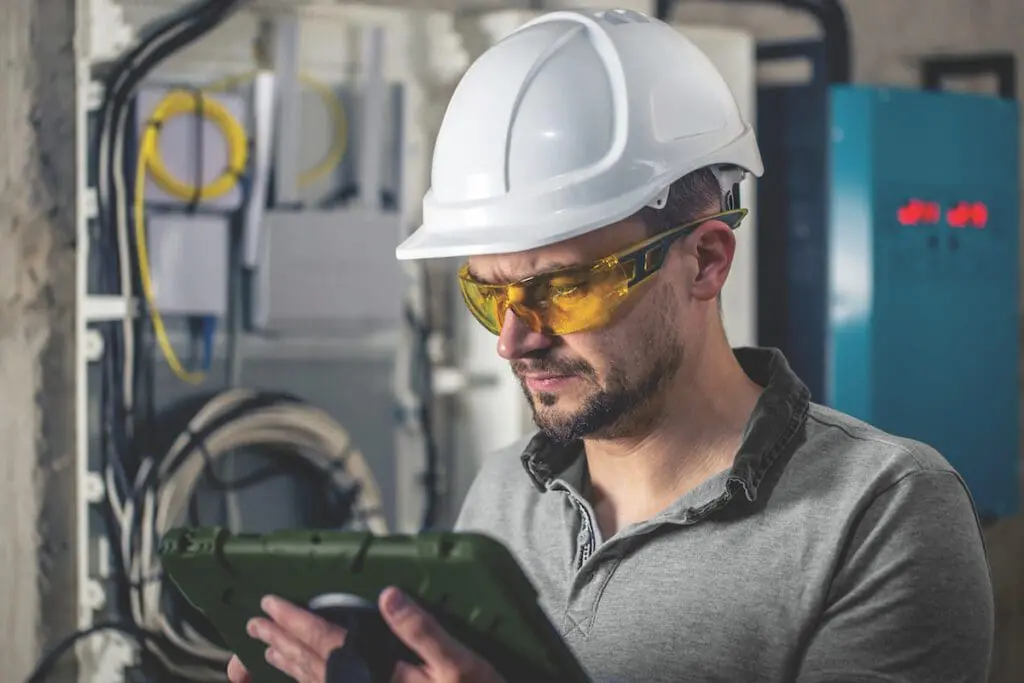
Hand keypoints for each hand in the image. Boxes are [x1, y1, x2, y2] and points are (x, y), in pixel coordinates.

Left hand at [226, 587, 505, 682]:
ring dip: (289, 665)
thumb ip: (421, 629)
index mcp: (378, 675)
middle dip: (283, 641)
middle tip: (255, 624)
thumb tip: (389, 596)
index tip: (270, 604)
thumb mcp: (458, 662)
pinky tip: (304, 677)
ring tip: (267, 649)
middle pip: (312, 665)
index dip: (297, 621)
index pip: (326, 643)